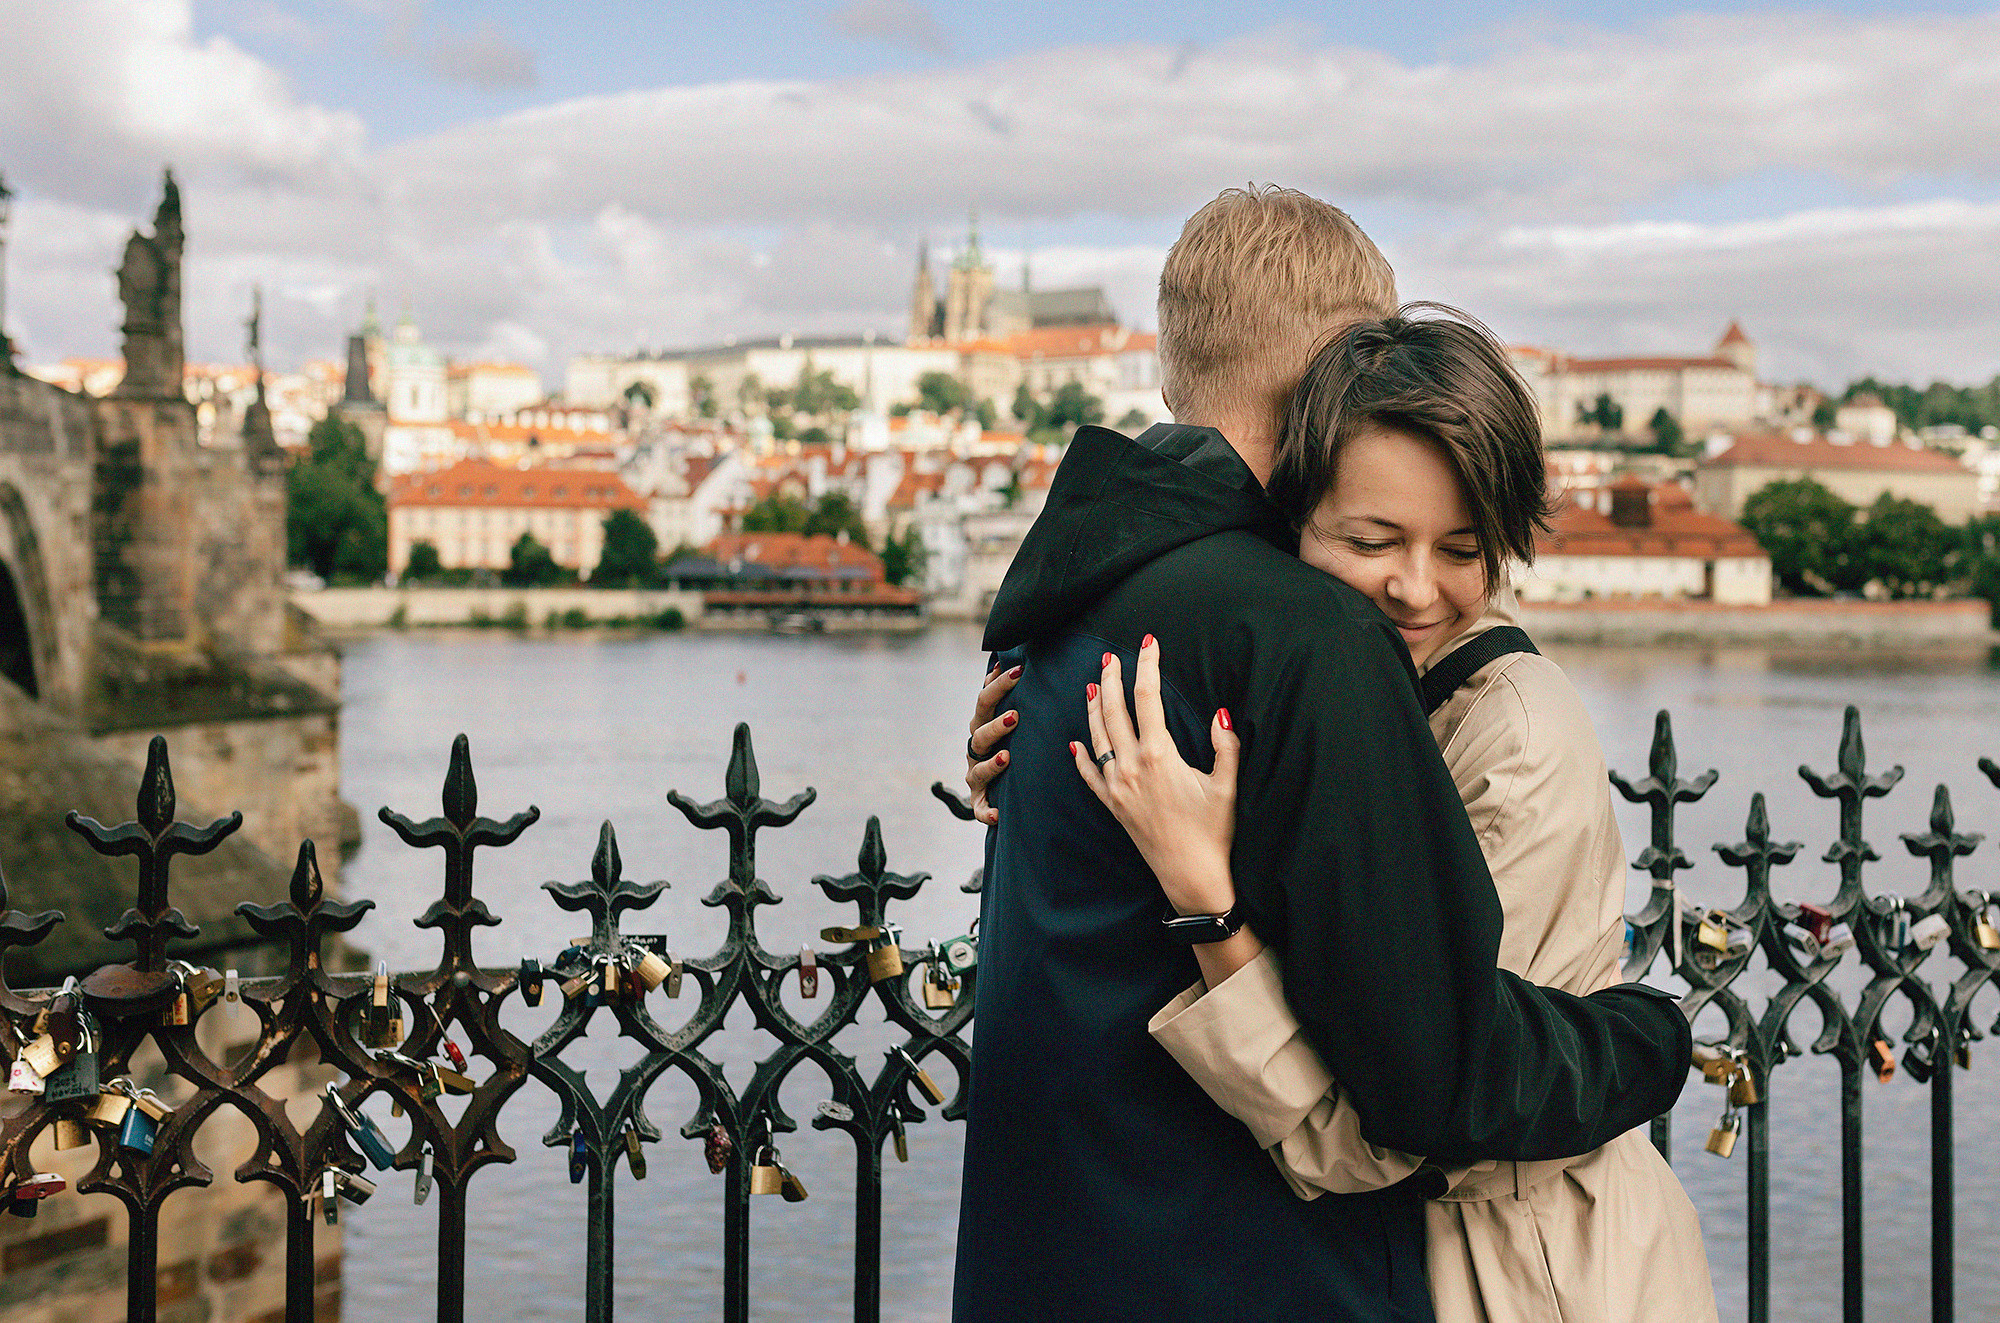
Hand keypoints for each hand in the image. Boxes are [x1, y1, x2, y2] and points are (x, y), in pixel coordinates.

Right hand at [965, 662, 1022, 825]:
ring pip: (978, 769)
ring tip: (1006, 757)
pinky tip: (998, 813)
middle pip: (980, 732)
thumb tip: (1017, 655)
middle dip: (996, 724)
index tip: (1018, 670)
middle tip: (1016, 716)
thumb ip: (1012, 693)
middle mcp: (976, 748)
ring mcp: (975, 775)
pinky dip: (987, 811)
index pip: (985, 700)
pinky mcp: (979, 801)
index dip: (998, 685)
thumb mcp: (1010, 718)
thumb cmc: (1011, 743)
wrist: (999, 786)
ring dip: (991, 763)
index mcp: (982, 724)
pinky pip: (979, 809)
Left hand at [1071, 636, 1239, 916]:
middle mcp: (1131, 766)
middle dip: (1111, 679)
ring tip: (1093, 686)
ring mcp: (1117, 786)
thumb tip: (1219, 712)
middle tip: (1109, 656)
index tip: (1149, 643)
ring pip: (1097, 737)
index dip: (1148, 666)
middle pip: (1114, 710)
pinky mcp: (1111, 805)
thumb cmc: (1213, 832)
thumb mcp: (1226, 785)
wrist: (1190, 876)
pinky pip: (1089, 775)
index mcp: (1160, 755)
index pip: (1148, 698)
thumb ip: (1225, 745)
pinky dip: (1081, 756)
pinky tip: (1076, 743)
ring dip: (1094, 709)